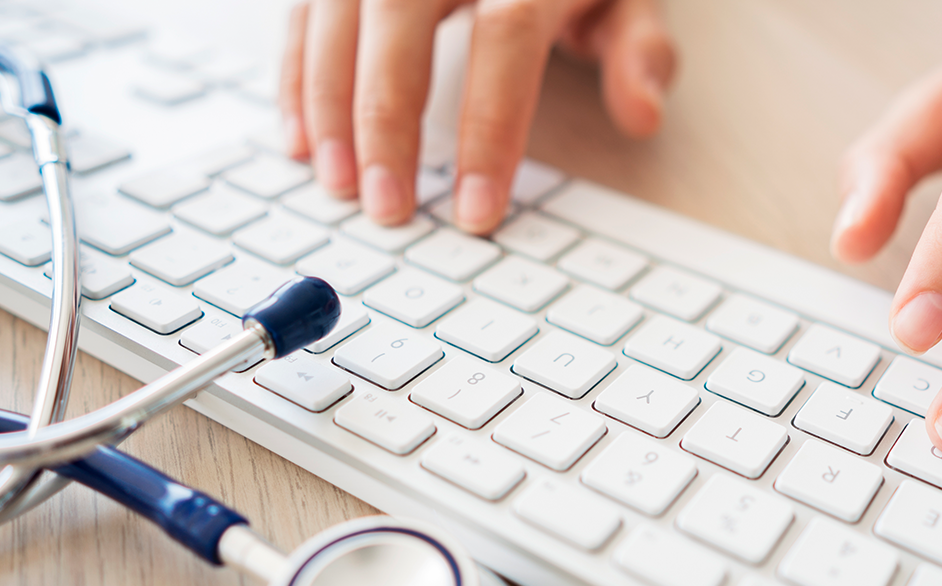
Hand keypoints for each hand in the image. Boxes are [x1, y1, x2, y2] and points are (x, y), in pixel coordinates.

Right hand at [281, 0, 675, 229]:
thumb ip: (639, 50)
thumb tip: (643, 114)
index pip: (507, 36)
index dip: (489, 127)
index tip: (476, 209)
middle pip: (400, 20)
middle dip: (386, 122)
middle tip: (387, 209)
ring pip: (339, 13)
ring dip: (329, 104)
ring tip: (340, 185)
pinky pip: (307, 11)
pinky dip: (298, 74)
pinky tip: (304, 138)